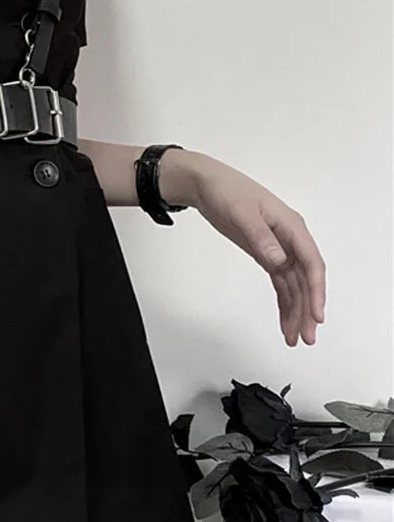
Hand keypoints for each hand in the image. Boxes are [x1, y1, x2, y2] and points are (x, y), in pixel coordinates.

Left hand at [170, 152, 325, 345]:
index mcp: (291, 227)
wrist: (205, 184)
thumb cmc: (225, 191)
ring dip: (296, 311)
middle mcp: (290, 239)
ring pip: (294, 285)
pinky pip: (280, 282)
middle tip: (305, 338)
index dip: (315, 291)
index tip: (316, 316)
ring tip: (293, 338)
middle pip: (305, 279)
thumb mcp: (241, 212)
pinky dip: (283, 302)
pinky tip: (284, 320)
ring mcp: (278, 247)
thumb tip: (279, 260)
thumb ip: (260, 236)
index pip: (310, 264)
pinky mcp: (265, 253)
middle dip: (307, 309)